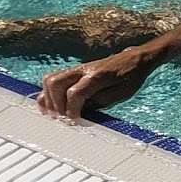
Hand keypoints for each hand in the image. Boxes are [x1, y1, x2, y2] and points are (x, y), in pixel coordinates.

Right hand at [37, 47, 157, 121]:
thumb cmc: (130, 78)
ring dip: (48, 99)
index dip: (71, 110)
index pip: (75, 93)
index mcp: (98, 76)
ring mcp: (76, 69)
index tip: (73, 121)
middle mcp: (83, 70)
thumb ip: (99, 103)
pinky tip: (50, 107)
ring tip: (55, 114)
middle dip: (55, 105)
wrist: (133, 60)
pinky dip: (47, 93)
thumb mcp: (121, 95)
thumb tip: (80, 115)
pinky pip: (53, 79)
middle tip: (62, 119)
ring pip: (50, 80)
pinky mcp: (73, 72)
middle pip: (55, 84)